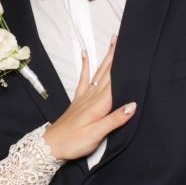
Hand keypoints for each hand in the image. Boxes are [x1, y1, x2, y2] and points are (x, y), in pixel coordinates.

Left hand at [43, 36, 135, 160]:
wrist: (51, 146)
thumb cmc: (74, 142)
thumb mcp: (97, 134)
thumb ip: (115, 119)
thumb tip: (133, 105)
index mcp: (100, 104)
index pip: (116, 81)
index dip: (126, 67)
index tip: (133, 51)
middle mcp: (92, 97)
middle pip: (107, 73)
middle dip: (116, 55)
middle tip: (123, 38)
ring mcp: (84, 97)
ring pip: (99, 73)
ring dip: (106, 58)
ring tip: (112, 42)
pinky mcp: (78, 100)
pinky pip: (84, 79)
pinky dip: (85, 66)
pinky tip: (85, 54)